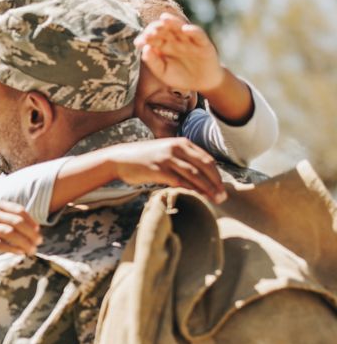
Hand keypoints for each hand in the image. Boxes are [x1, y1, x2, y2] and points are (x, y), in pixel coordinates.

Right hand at [0, 201, 41, 254]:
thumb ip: (7, 212)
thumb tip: (29, 223)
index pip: (19, 211)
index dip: (31, 221)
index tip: (38, 230)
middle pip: (17, 222)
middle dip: (31, 233)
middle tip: (39, 242)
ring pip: (10, 234)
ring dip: (24, 243)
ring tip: (32, 250)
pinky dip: (12, 249)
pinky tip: (20, 253)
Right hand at [107, 138, 226, 203]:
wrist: (120, 158)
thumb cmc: (144, 158)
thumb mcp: (166, 151)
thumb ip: (182, 159)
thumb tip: (200, 176)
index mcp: (182, 143)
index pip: (207, 159)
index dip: (217, 174)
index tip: (222, 187)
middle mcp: (176, 148)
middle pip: (204, 166)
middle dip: (216, 182)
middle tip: (223, 196)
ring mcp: (167, 158)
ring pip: (194, 174)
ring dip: (207, 188)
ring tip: (215, 200)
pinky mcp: (158, 169)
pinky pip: (179, 181)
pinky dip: (191, 190)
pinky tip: (198, 197)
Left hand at [134, 13, 223, 93]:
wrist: (202, 83)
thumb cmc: (180, 76)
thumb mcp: (163, 73)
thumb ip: (153, 62)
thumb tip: (144, 49)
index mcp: (163, 44)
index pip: (153, 37)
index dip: (146, 38)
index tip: (139, 42)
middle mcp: (175, 39)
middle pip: (165, 29)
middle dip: (157, 28)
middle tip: (150, 31)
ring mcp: (189, 39)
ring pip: (180, 27)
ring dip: (173, 22)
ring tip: (164, 19)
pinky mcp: (203, 43)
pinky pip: (198, 34)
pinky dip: (193, 30)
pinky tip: (185, 29)